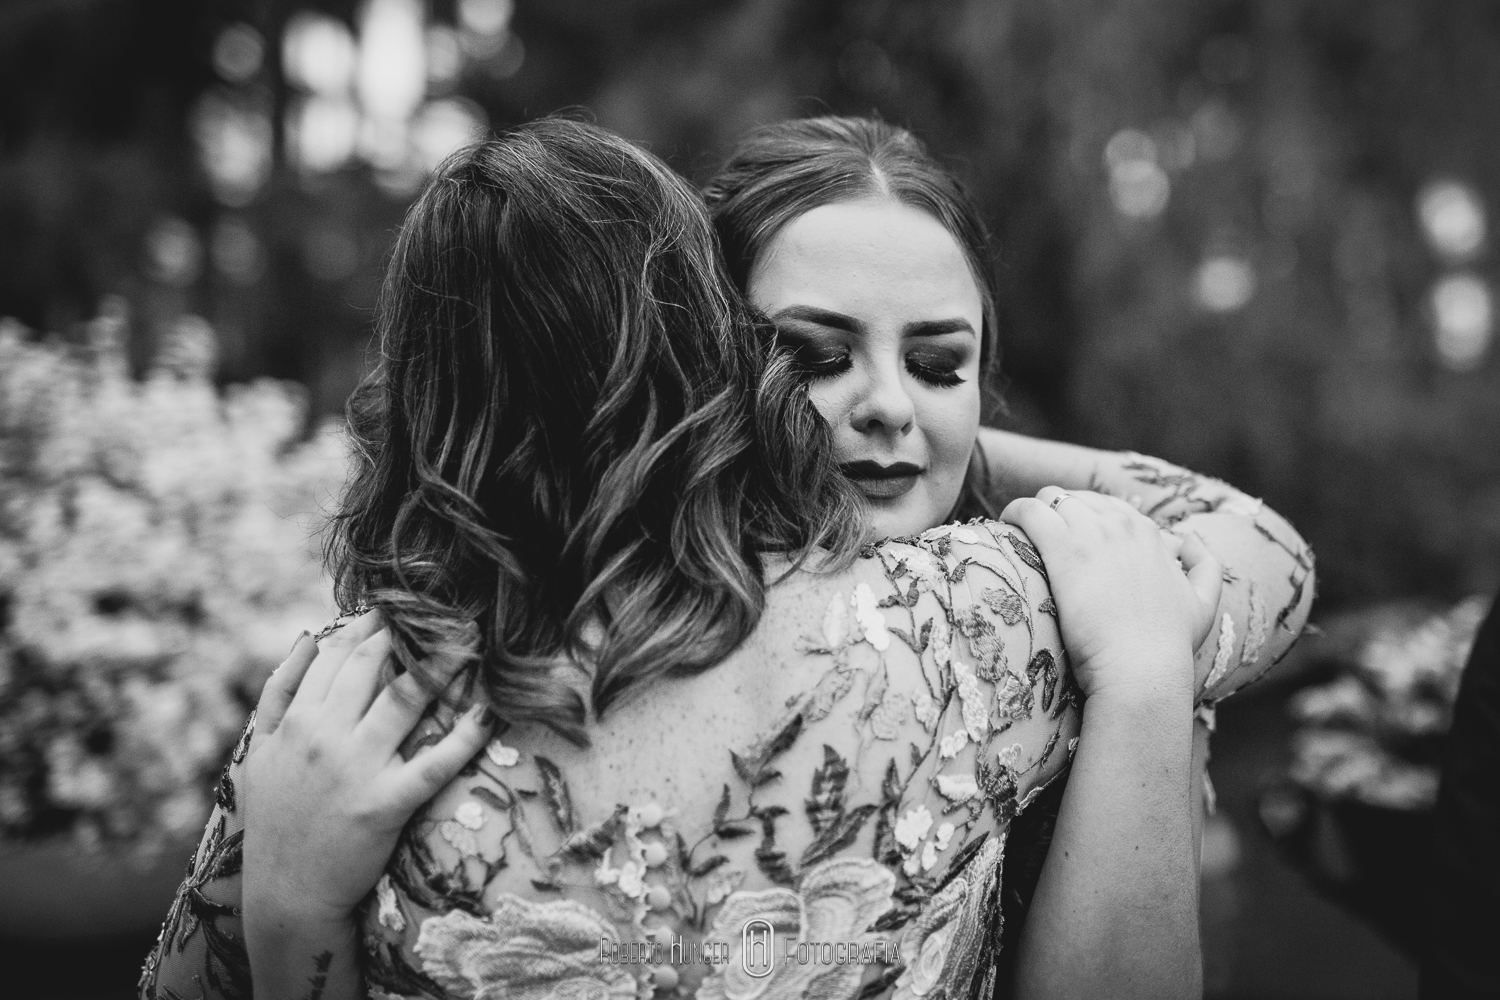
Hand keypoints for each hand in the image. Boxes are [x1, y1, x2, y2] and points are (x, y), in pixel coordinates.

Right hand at [242, 610, 494, 929]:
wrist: (287, 894)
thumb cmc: (275, 820)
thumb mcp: (256, 752)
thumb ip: (277, 692)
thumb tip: (308, 636)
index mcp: (297, 721)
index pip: (338, 654)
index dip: (372, 624)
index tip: (400, 607)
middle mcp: (325, 737)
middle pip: (373, 664)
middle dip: (411, 631)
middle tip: (446, 611)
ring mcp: (357, 769)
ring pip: (405, 698)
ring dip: (442, 663)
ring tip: (471, 640)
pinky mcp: (386, 804)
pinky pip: (434, 762)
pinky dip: (466, 734)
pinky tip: (490, 709)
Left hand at [1001, 487, 1222, 701]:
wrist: (1141, 667)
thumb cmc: (1168, 645)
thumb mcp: (1203, 604)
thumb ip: (1206, 567)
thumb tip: (1190, 539)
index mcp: (1149, 533)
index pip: (1108, 506)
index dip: (1085, 520)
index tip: (1069, 541)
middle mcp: (1122, 525)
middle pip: (1076, 498)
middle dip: (1056, 514)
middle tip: (1038, 540)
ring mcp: (1092, 533)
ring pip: (1051, 497)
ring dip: (1032, 512)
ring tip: (1017, 536)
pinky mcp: (1063, 548)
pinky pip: (1029, 510)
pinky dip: (1015, 512)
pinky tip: (1006, 528)